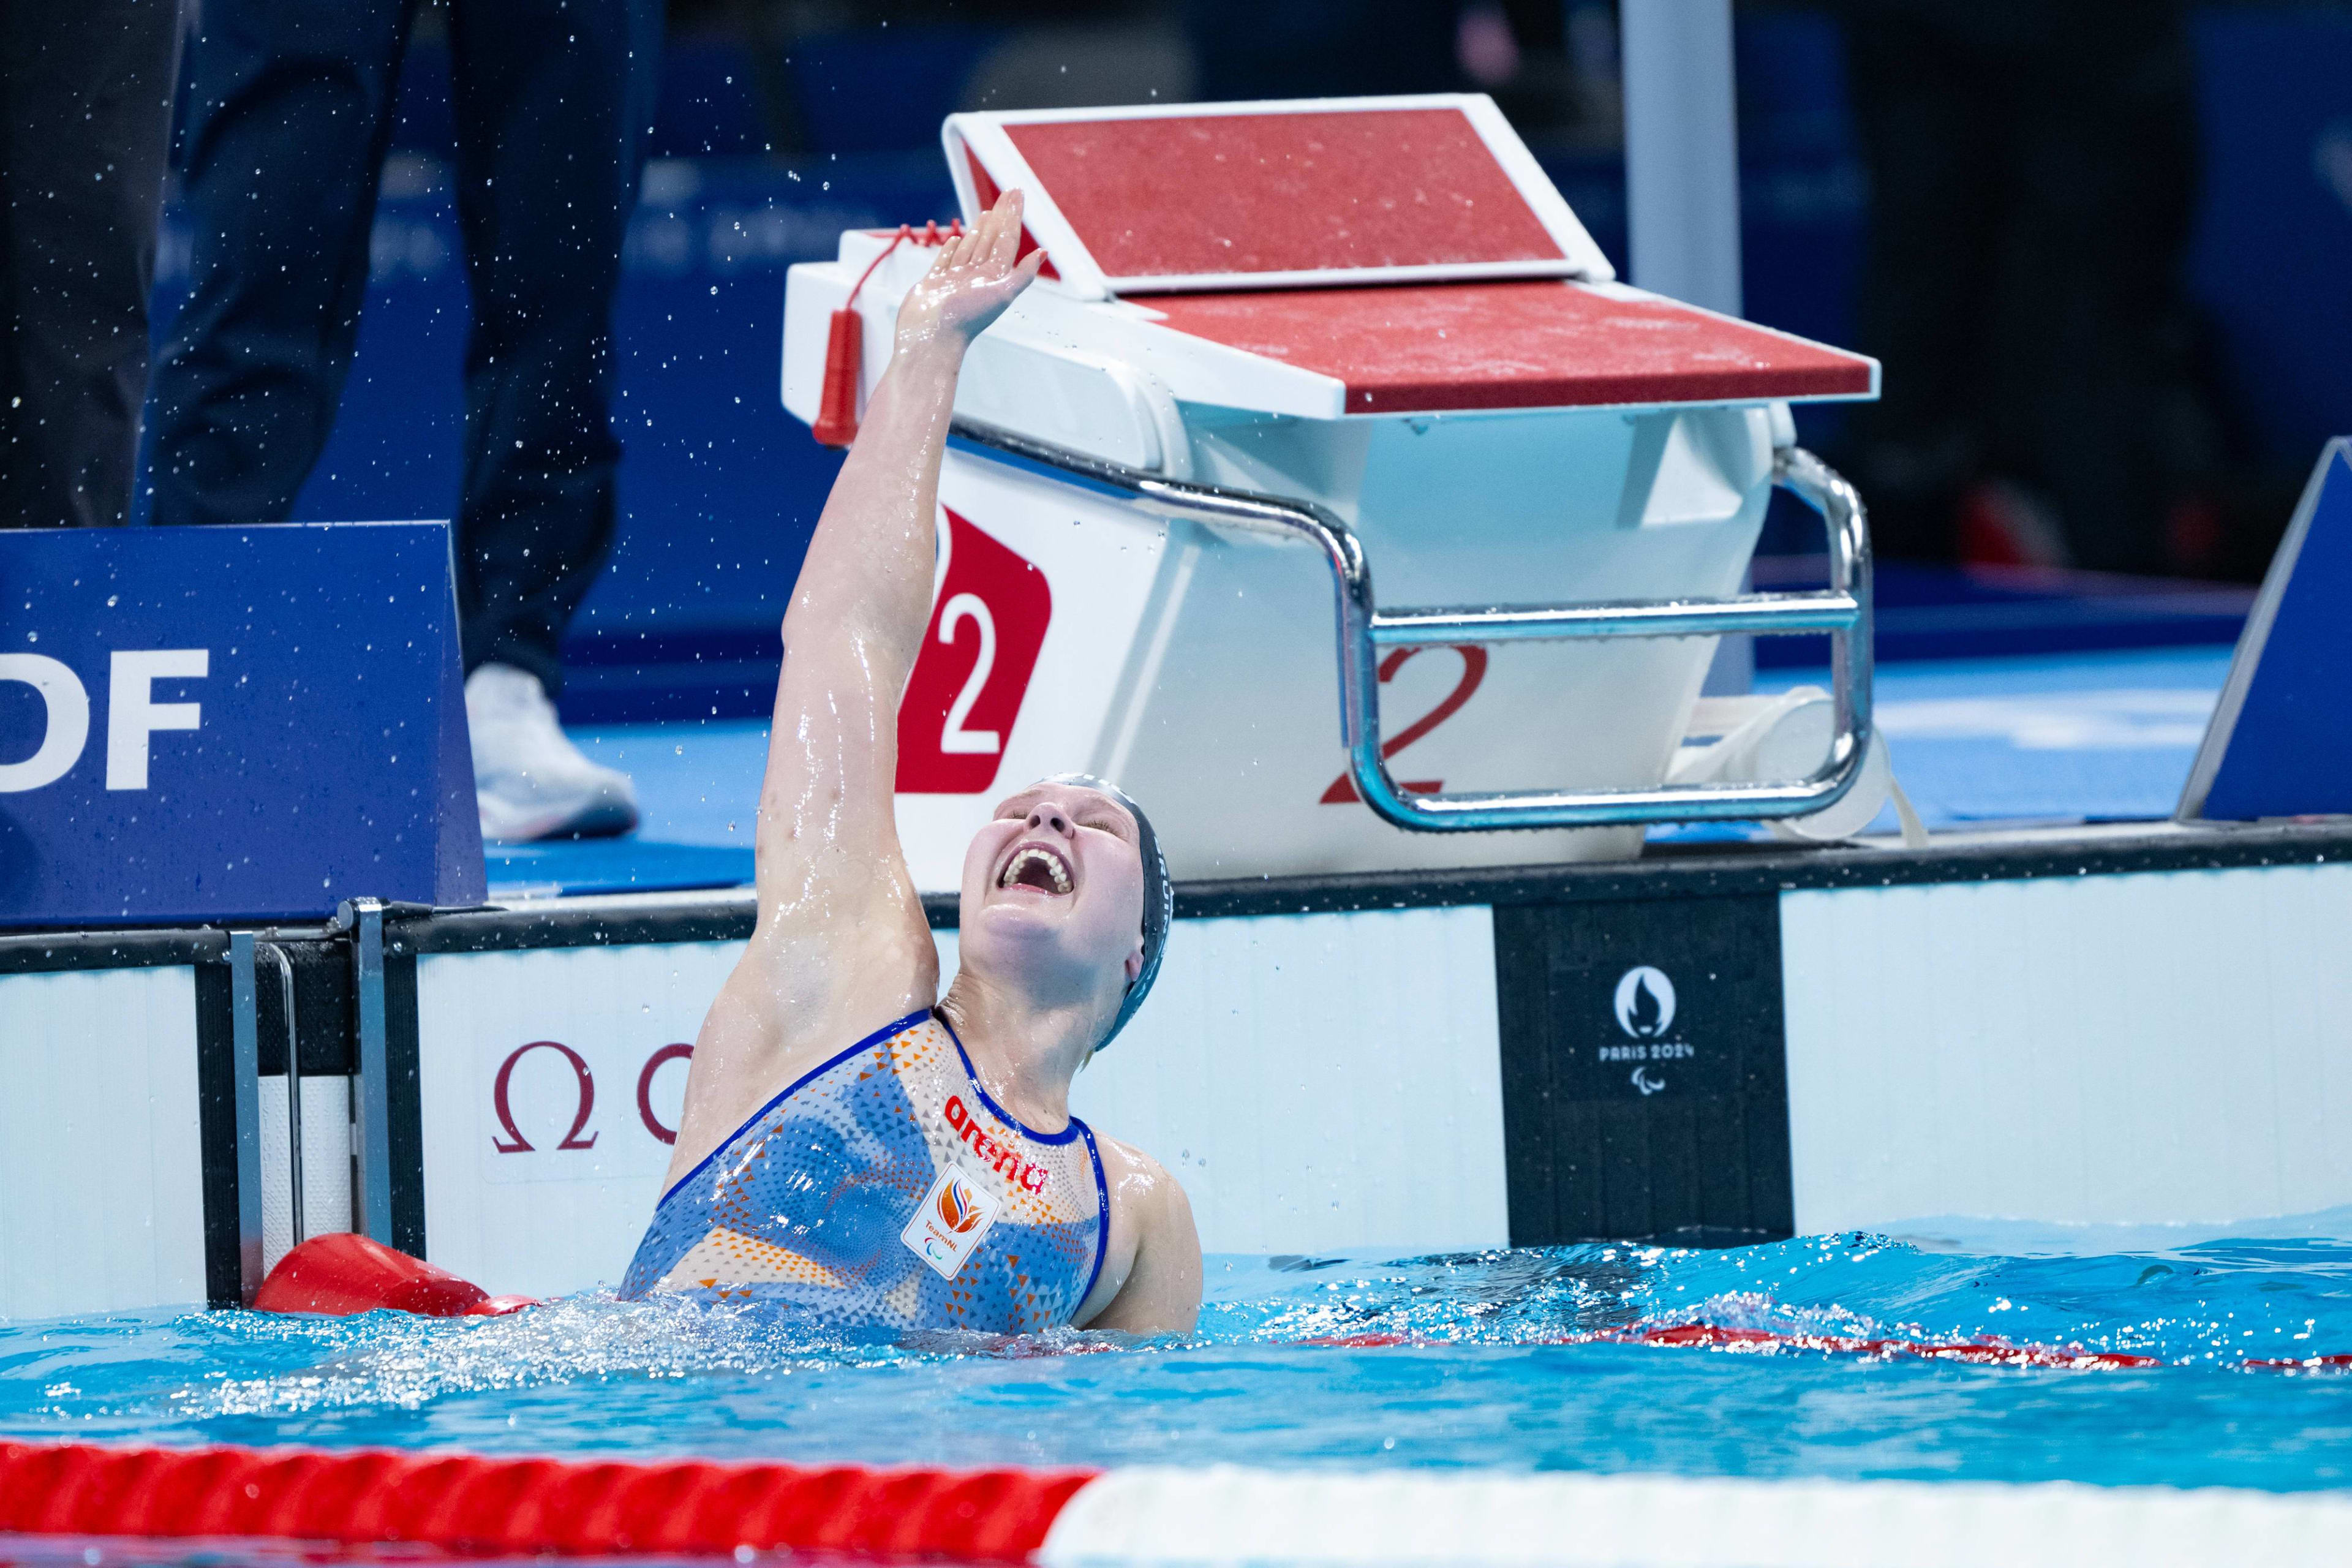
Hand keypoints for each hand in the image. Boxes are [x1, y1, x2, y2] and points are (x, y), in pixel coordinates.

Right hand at [894, 189, 1045, 353]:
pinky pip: (946, 261)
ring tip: (986, 214)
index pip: (1007, 240)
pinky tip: (957, 238)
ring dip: (980, 231)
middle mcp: (976, 277)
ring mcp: (955, 280)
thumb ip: (1022, 274)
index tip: (1017, 193)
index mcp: (994, 278)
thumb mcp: (1001, 294)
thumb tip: (1043, 252)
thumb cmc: (966, 318)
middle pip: (992, 240)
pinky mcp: (935, 284)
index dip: (1013, 215)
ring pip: (971, 248)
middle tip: (1009, 193)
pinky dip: (952, 248)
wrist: (931, 336)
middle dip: (1001, 216)